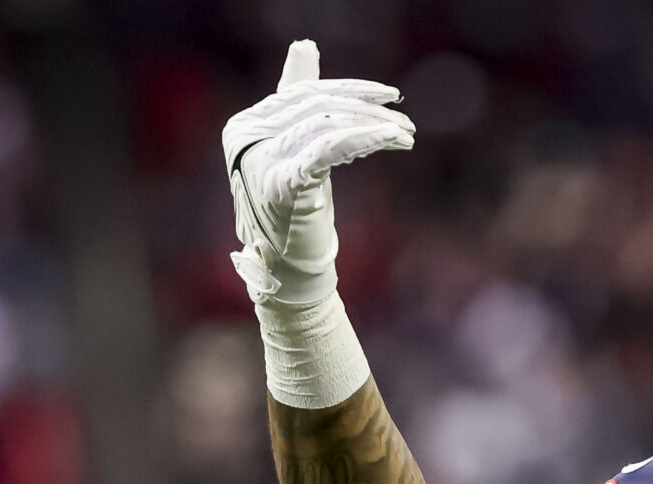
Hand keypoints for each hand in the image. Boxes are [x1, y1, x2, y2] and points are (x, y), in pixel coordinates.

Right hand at [223, 40, 413, 305]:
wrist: (288, 268)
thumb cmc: (296, 209)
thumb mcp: (298, 148)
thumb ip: (298, 99)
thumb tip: (305, 45)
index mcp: (246, 125)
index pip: (305, 93)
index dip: (351, 90)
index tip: (391, 96)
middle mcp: (245, 137)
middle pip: (317, 106)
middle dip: (369, 110)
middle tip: (407, 121)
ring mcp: (259, 161)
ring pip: (326, 124)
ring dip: (374, 127)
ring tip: (406, 136)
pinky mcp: (281, 184)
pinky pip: (326, 150)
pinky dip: (363, 140)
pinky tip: (391, 140)